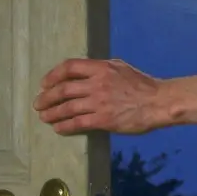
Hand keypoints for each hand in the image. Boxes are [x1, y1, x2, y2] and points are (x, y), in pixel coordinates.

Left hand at [33, 58, 168, 134]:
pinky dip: (65, 126)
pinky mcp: (103, 119)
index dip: (53, 75)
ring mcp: (99, 102)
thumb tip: (81, 72)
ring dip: (52, 113)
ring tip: (43, 117)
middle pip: (63, 89)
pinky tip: (58, 128)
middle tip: (38, 104)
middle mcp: (97, 83)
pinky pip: (78, 123)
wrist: (158, 102)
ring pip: (67, 107)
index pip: (69, 67)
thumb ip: (100, 69)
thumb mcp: (119, 68)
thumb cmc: (141, 85)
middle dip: (46, 97)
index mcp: (101, 68)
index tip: (44, 84)